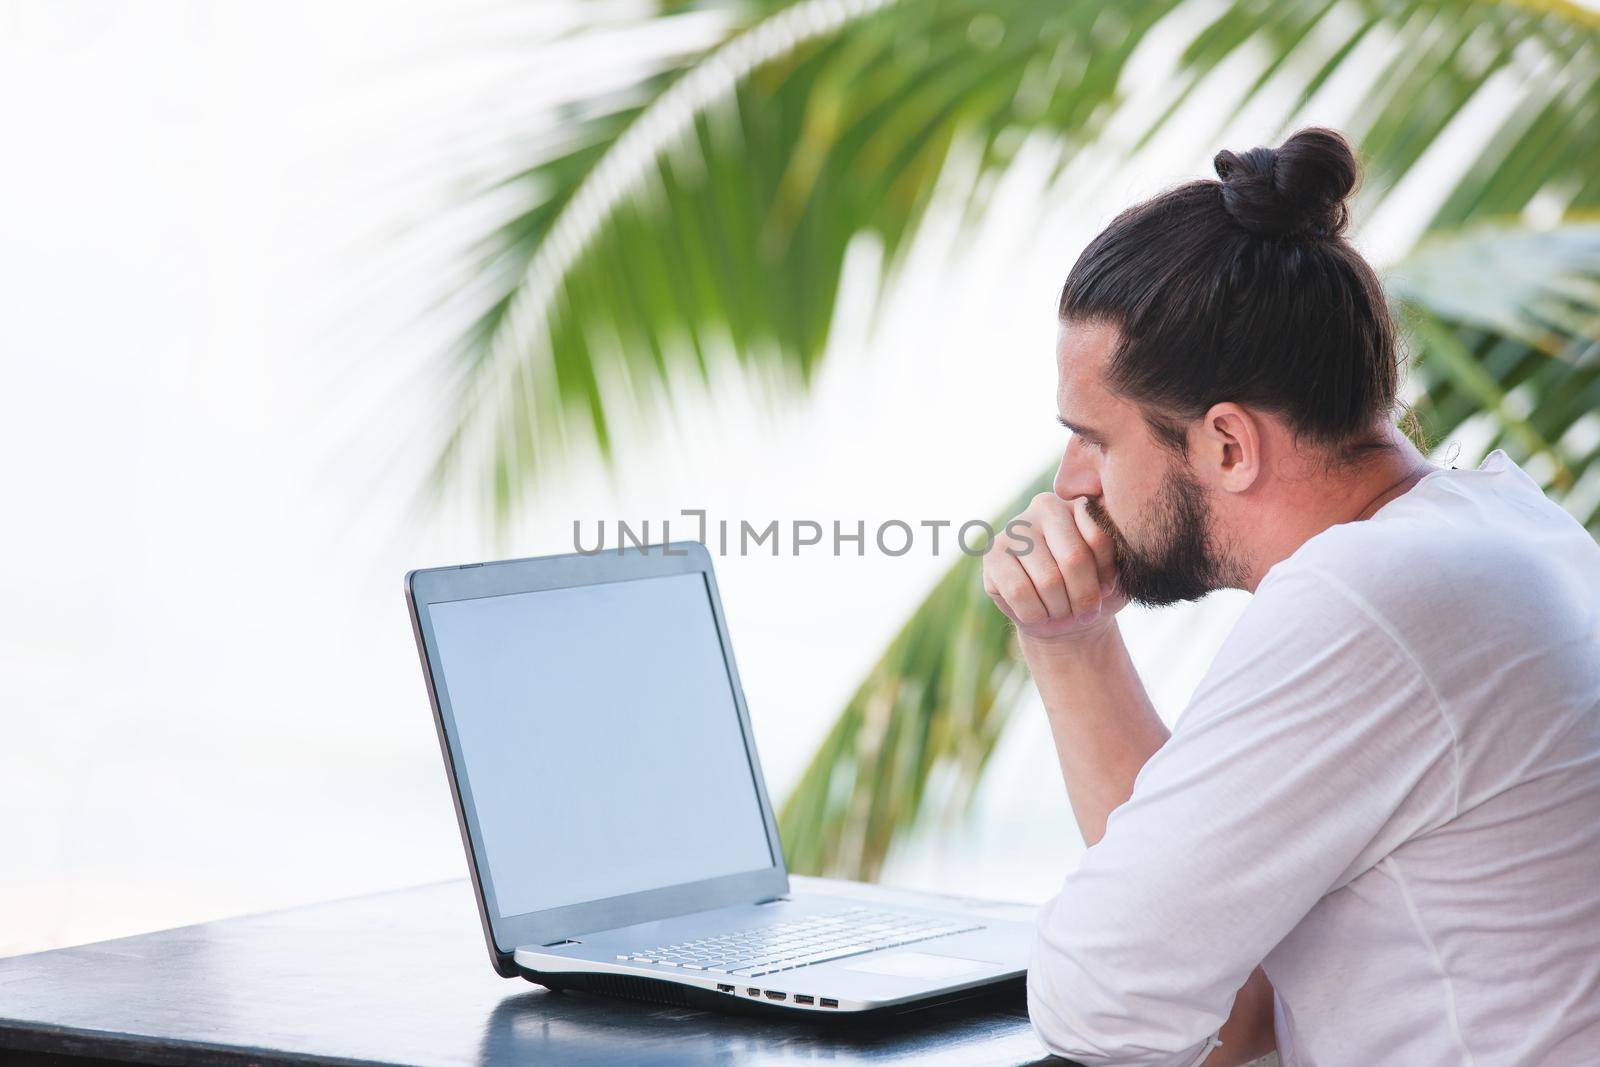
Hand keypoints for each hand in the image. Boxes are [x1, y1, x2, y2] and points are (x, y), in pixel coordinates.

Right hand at [982, 493, 1126, 641]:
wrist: (1064, 618)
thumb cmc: (1095, 590)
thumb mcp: (1119, 573)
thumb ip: (1123, 553)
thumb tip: (1116, 544)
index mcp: (1080, 503)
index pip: (1100, 539)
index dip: (1107, 576)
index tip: (1107, 589)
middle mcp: (1045, 506)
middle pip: (1074, 559)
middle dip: (1084, 598)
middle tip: (1086, 613)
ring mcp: (1015, 528)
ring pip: (1048, 580)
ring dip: (1060, 610)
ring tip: (1063, 612)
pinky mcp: (993, 554)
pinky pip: (1019, 592)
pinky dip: (1035, 614)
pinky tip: (1039, 613)